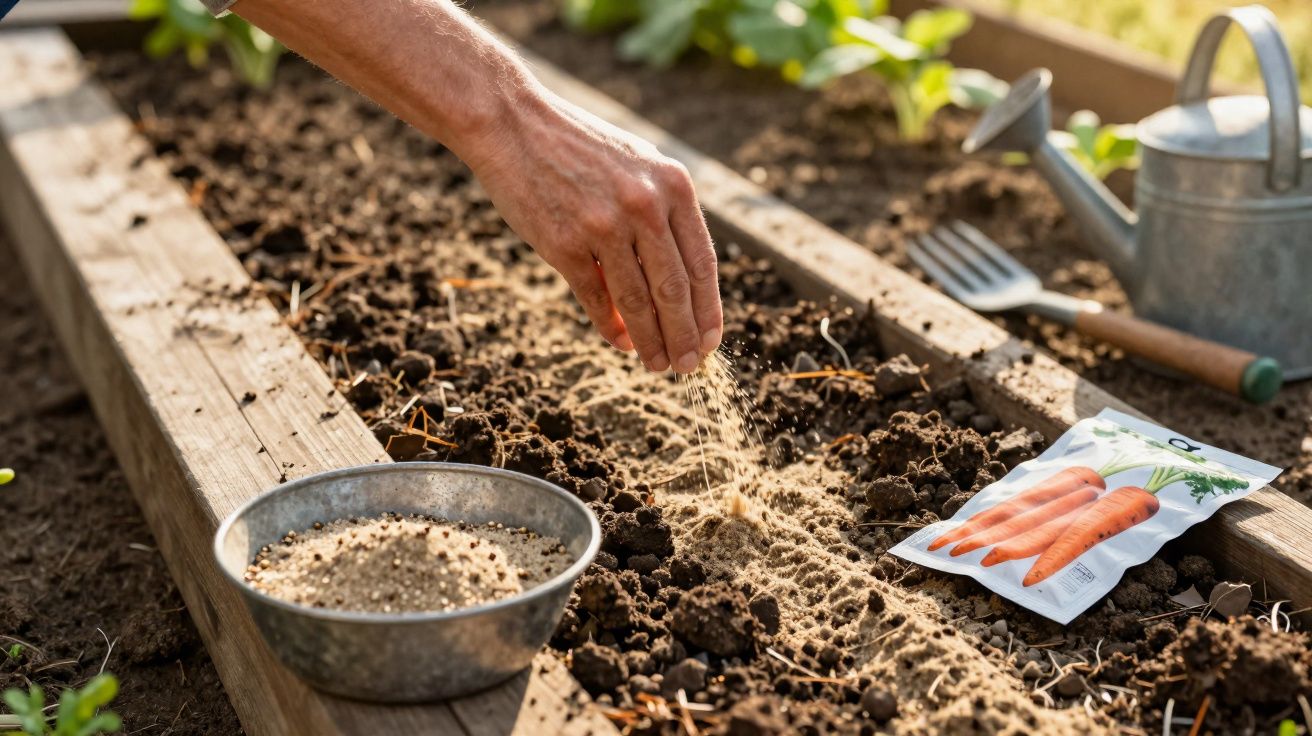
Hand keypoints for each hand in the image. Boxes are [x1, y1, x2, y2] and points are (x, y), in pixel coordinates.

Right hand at [464, 90, 721, 373]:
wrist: (513, 123)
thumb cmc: (578, 147)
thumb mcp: (636, 165)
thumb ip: (662, 213)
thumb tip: (677, 281)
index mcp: (673, 185)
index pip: (702, 263)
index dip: (708, 309)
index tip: (711, 340)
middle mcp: (645, 206)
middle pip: (675, 290)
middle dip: (685, 337)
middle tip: (688, 367)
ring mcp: (605, 226)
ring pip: (639, 302)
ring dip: (652, 342)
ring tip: (659, 366)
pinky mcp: (566, 245)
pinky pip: (598, 299)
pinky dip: (612, 328)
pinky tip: (622, 344)